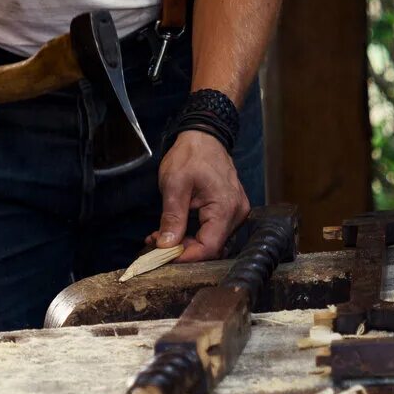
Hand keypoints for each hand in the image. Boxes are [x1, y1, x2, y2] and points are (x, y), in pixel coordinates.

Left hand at [149, 130, 248, 260]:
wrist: (204, 136)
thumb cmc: (191, 155)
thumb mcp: (174, 184)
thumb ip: (172, 218)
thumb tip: (166, 246)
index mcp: (226, 207)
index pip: (209, 248)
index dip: (186, 257)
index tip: (162, 257)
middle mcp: (237, 213)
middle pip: (212, 248)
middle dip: (183, 251)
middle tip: (156, 244)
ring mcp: (235, 212)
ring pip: (212, 241)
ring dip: (187, 244)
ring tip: (162, 237)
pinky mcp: (230, 210)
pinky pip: (214, 231)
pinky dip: (194, 235)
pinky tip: (175, 231)